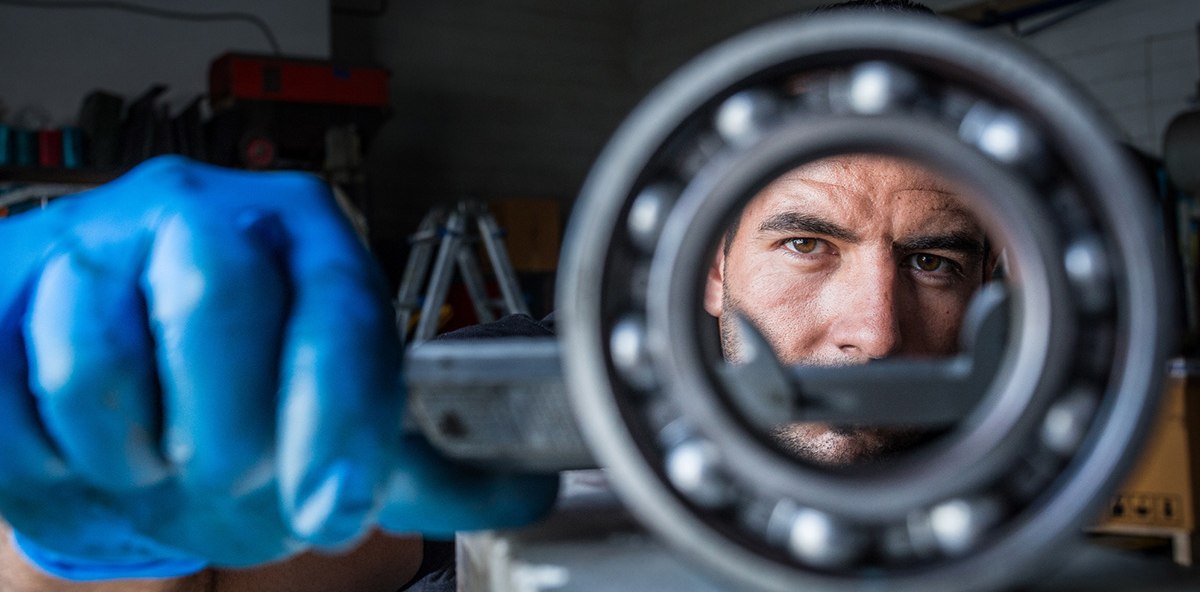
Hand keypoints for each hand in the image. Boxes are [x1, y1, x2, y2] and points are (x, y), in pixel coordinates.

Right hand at [0, 156, 556, 579]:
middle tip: (230, 481)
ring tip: (155, 458)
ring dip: (133, 454)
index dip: (338, 418)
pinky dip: (50, 458)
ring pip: (101, 355)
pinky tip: (86, 450)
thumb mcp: (339, 417)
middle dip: (227, 437)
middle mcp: (207, 217)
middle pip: (218, 304)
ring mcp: (97, 243)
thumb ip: (426, 460)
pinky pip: (11, 391)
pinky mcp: (8, 291)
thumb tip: (528, 491)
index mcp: (309, 241)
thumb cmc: (237, 387)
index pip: (338, 316)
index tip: (332, 506)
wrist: (114, 357)